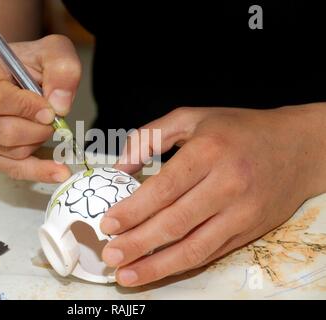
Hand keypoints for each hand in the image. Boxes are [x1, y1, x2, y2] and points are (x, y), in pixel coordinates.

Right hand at [0, 35, 80, 182]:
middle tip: (51, 119)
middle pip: (5, 132)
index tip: (49, 111)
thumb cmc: (25, 63)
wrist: (0, 75)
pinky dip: (36, 170)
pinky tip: (57, 170)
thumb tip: (60, 106)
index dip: (27, 109)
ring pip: (9, 152)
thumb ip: (63, 69)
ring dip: (37, 143)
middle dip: (39, 131)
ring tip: (42, 125)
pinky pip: (7, 168)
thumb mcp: (52, 52)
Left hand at [101, 105, 325, 286]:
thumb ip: (150, 137)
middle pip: (175, 222)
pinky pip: (211, 252)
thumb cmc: (239, 129)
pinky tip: (160, 269)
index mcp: (208, 151)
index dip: (133, 211)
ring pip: (194, 247)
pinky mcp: (250, 229)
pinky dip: (182, 264)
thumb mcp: (191, 118)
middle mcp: (227, 184)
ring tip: (128, 275)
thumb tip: (120, 168)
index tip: (108, 224)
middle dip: (137, 243)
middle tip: (110, 256)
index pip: (163, 188)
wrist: (298, 147)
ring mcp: (242, 211)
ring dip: (157, 266)